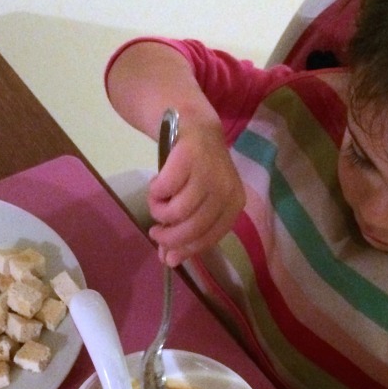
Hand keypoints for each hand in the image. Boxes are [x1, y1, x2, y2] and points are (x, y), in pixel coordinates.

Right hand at [147, 114, 244, 265]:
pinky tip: (156, 185)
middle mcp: (226, 191)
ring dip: (159, 211)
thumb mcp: (198, 202)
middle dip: (168, 236)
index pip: (208, 238)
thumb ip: (184, 230)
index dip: (185, 250)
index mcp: (233, 205)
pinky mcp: (189, 158)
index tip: (166, 254)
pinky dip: (155, 192)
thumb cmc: (197, 171)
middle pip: (192, 228)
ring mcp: (208, 173)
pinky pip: (163, 189)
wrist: (195, 128)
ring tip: (156, 202)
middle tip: (154, 231)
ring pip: (176, 211)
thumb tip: (167, 260)